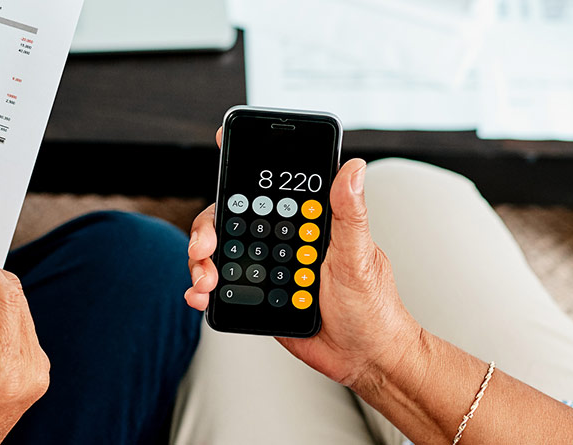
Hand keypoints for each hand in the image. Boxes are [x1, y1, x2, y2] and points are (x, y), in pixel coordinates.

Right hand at [183, 129, 422, 386]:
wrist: (364, 357)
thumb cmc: (372, 306)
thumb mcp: (360, 257)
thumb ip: (349, 214)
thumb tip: (352, 168)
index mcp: (306, 223)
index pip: (269, 189)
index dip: (243, 168)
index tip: (223, 149)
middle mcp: (282, 241)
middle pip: (232, 221)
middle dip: (208, 229)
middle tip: (204, 246)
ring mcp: (266, 269)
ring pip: (221, 253)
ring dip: (201, 262)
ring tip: (204, 280)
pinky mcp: (255, 298)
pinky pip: (222, 288)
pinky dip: (202, 289)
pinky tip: (200, 295)